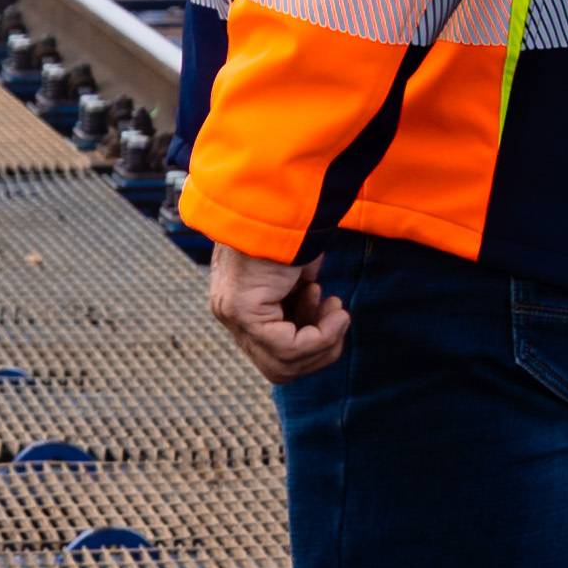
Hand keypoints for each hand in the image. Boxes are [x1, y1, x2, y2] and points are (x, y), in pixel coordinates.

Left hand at [203, 234, 345, 379]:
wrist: (280, 197)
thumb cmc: (293, 225)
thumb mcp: (297, 271)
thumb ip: (298, 300)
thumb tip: (315, 319)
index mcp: (240, 307)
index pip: (273, 356)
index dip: (311, 342)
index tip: (327, 304)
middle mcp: (230, 315)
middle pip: (279, 370)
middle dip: (318, 350)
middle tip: (334, 313)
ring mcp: (234, 316)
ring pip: (284, 367)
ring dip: (323, 343)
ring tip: (335, 308)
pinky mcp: (244, 312)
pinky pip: (290, 349)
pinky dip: (323, 336)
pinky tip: (337, 311)